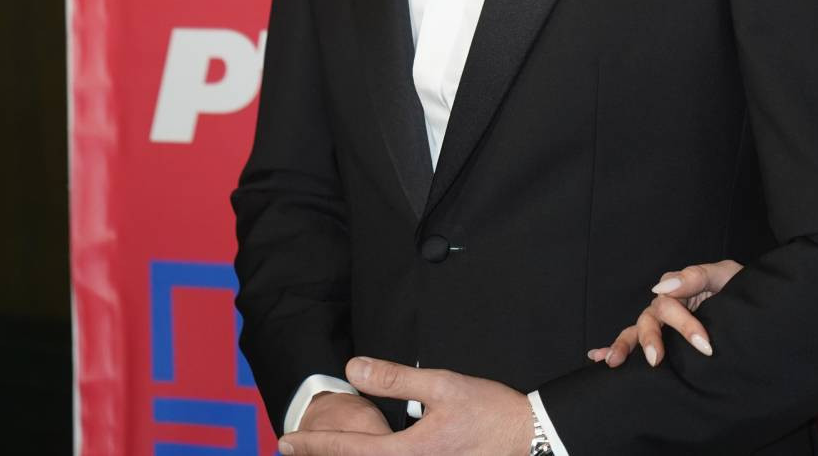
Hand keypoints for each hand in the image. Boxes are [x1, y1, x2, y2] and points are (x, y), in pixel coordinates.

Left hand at [278, 357, 533, 455]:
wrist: (531, 440)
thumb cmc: (489, 412)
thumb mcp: (442, 384)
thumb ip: (395, 379)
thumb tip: (353, 369)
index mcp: (410, 453)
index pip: (350, 450)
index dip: (315, 445)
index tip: (286, 440)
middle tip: (287, 448)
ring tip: (318, 453)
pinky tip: (364, 455)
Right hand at [588, 259, 743, 368]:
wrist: (756, 308)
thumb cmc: (739, 287)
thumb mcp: (724, 275)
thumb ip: (696, 276)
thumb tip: (663, 286)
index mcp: (680, 287)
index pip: (670, 303)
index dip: (685, 325)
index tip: (705, 346)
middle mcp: (668, 303)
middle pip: (650, 317)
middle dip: (650, 338)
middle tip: (656, 359)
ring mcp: (664, 320)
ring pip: (638, 329)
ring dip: (624, 344)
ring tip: (613, 361)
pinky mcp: (666, 337)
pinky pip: (634, 338)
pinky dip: (615, 345)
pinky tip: (598, 357)